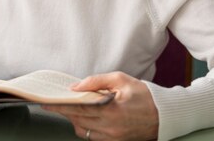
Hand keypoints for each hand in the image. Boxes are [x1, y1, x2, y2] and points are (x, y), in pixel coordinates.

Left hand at [43, 72, 157, 140]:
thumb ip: (96, 82)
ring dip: (74, 120)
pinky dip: (85, 128)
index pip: (79, 108)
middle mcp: (111, 127)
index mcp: (111, 110)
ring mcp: (113, 137)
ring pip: (83, 131)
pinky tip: (84, 118)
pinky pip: (93, 137)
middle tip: (52, 104)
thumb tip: (75, 87)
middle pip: (78, 120)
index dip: (61, 106)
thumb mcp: (120, 79)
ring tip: (70, 109)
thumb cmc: (144, 95)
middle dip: (63, 112)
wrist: (165, 114)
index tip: (48, 102)